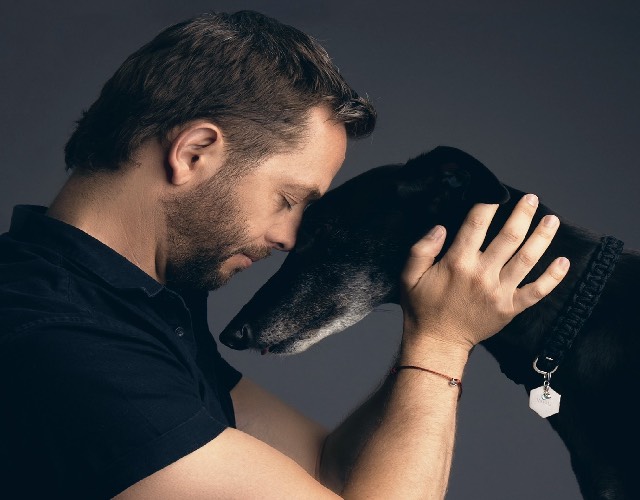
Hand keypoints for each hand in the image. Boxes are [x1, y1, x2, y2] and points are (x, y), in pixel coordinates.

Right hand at [400, 194, 569, 352]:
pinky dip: (553, 278)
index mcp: (457, 262)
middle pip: (509, 237)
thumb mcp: (409, 276)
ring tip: (552, 220)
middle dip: (522, 214)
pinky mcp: (510, 308)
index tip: (496, 192)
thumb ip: (421, 249)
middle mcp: (482, 274)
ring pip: (527, 259)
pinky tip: (563, 262)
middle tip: (532, 199)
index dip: (488, 204)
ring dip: (542, 237)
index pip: (476, 224)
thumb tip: (440, 228)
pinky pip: (537, 291)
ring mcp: (499, 292)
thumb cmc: (423, 308)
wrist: (438, 342)